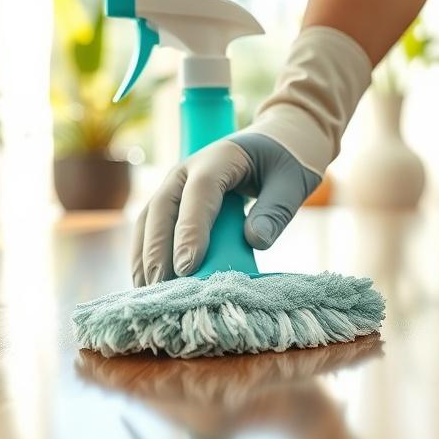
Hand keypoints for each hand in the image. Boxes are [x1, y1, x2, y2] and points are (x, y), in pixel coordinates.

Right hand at [132, 26, 370, 284]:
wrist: (275, 144)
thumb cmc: (286, 163)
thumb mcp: (293, 182)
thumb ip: (277, 210)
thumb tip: (256, 241)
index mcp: (219, 157)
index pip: (200, 192)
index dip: (190, 229)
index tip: (187, 267)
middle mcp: (188, 169)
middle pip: (163, 207)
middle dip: (158, 249)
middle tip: (161, 289)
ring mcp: (175, 184)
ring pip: (149, 219)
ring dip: (145, 255)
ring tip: (149, 294)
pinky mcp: (173, 202)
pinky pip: (152, 228)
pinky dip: (147, 255)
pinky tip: (149, 284)